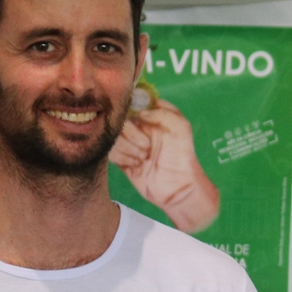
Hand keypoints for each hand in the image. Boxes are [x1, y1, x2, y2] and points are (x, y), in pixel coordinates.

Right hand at [109, 99, 220, 232]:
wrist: (178, 187)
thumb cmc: (182, 155)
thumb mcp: (181, 128)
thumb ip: (164, 112)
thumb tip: (139, 113)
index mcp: (150, 116)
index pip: (130, 103)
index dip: (131, 110)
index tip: (139, 120)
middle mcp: (136, 127)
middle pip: (118, 120)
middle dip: (131, 133)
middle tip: (146, 147)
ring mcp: (127, 143)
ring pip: (111, 136)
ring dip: (127, 147)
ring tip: (143, 158)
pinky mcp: (120, 158)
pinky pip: (109, 151)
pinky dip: (121, 157)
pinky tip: (135, 165)